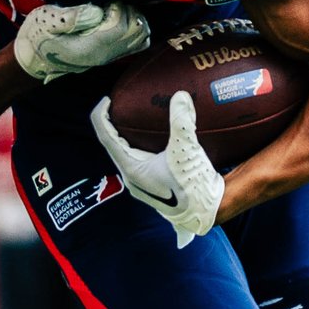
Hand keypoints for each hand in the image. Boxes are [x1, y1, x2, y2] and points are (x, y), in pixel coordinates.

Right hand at [14, 2, 150, 80]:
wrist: (32, 59)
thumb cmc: (37, 37)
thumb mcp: (46, 22)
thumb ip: (70, 17)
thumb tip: (96, 12)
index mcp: (91, 48)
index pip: (122, 27)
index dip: (118, 8)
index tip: (103, 1)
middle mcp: (105, 55)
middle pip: (138, 32)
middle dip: (130, 11)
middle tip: (111, 2)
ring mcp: (109, 57)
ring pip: (141, 38)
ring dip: (134, 19)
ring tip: (115, 9)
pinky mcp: (109, 55)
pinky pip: (135, 44)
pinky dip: (134, 28)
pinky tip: (117, 18)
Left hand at [90, 91, 224, 248]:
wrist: (207, 212)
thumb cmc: (194, 187)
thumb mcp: (188, 151)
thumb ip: (182, 122)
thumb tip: (179, 95)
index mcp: (131, 169)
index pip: (106, 138)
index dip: (101, 116)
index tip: (106, 99)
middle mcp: (131, 177)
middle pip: (111, 145)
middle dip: (110, 123)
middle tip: (117, 104)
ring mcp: (140, 182)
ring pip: (124, 153)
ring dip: (123, 135)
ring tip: (130, 117)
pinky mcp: (151, 183)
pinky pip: (136, 158)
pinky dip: (137, 143)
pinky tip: (150, 136)